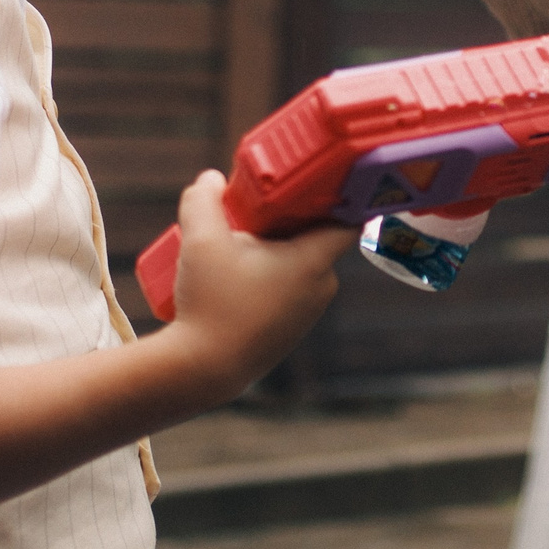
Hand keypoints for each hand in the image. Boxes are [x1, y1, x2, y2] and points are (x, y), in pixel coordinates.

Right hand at [167, 170, 351, 391]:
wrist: (202, 370)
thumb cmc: (210, 303)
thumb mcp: (200, 240)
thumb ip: (204, 201)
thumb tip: (211, 178)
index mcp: (313, 261)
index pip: (348, 220)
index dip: (337, 197)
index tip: (317, 183)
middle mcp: (321, 288)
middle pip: (316, 240)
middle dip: (289, 223)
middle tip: (257, 211)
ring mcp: (308, 315)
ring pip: (300, 268)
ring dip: (277, 253)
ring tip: (239, 247)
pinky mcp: (291, 333)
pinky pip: (290, 293)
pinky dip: (272, 280)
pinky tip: (241, 279)